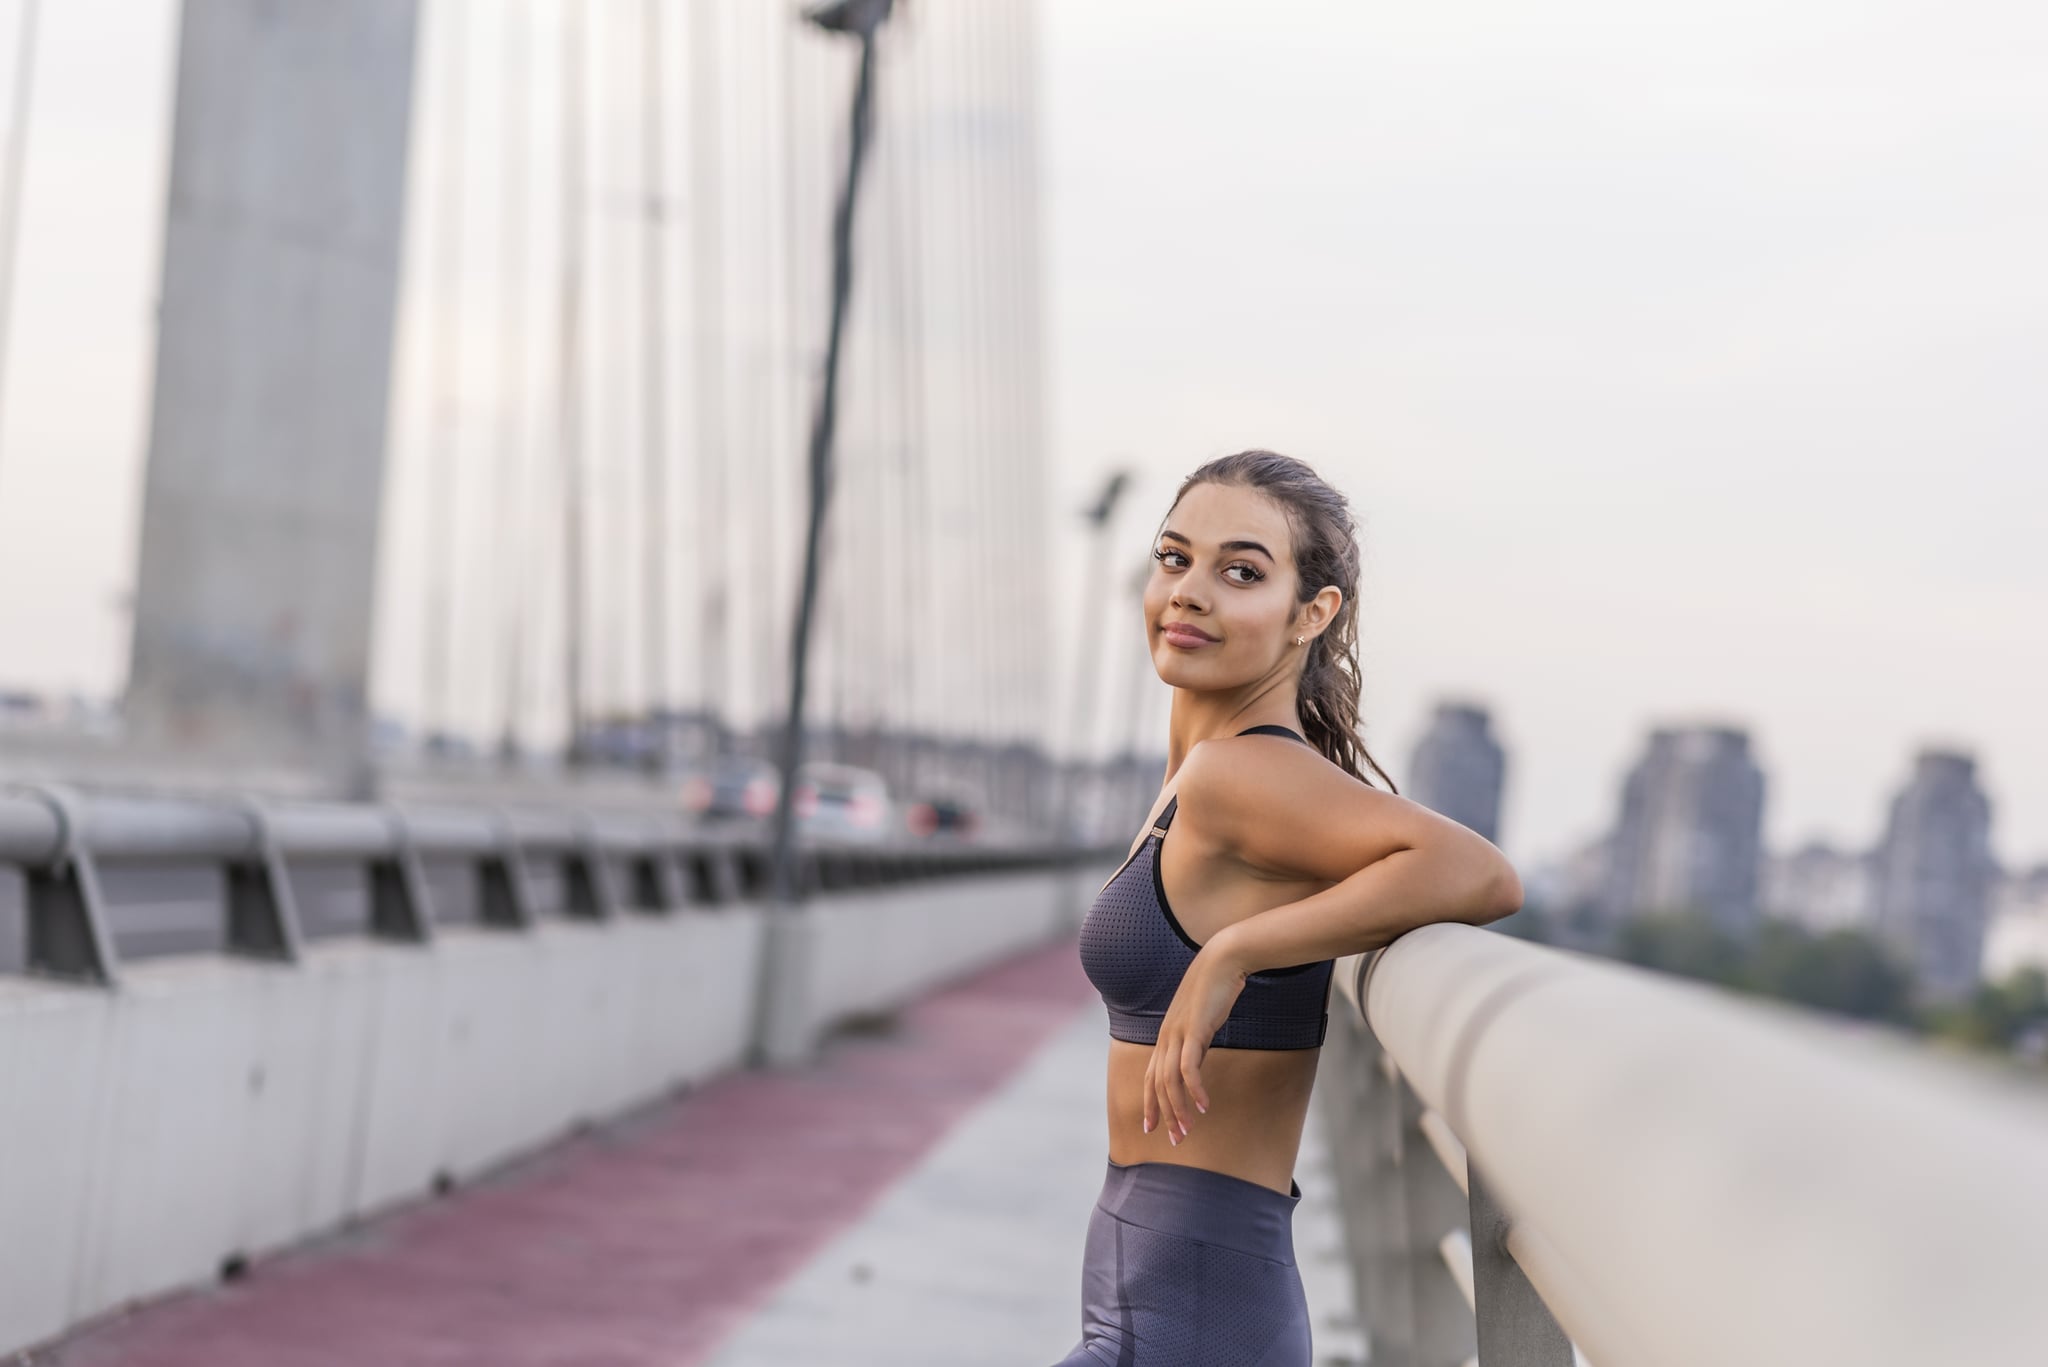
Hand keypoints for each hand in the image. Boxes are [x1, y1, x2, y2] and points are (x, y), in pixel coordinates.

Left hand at [1144, 938, 1248, 1145]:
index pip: (1151, 1076)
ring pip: (1169, 1080)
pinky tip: (1203, 1106)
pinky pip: (1189, 1067)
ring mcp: (1177, 1033)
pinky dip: (1194, 1090)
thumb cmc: (1216, 989)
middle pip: (1157, 1084)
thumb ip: (1196, 1041)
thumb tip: (1197, 1060)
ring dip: (1178, 1108)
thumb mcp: (1202, 1021)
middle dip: (1164, 1115)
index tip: (1152, 1128)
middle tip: (1175, 1140)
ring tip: (1187, 1130)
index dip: (1150, 1103)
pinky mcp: (1194, 1030)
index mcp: (1167, 1036)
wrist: (1223, 959)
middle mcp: (1166, 1036)